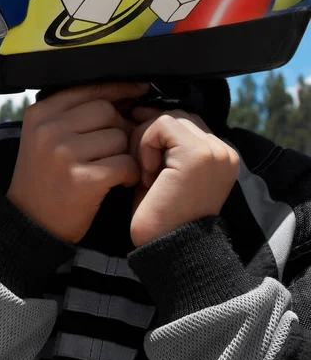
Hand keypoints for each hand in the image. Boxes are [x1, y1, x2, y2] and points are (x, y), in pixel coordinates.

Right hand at [7, 83, 149, 243]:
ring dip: (124, 153)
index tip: (138, 91)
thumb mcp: (44, 137)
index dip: (118, 90)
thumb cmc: (44, 177)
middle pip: (107, 111)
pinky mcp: (84, 180)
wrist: (31, 222)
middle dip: (119, 128)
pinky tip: (118, 182)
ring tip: (111, 168)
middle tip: (114, 148)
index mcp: (40, 114)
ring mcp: (65, 154)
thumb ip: (73, 114)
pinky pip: (125, 164)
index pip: (89, 88)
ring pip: (119, 137)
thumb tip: (123, 94)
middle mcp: (50, 130)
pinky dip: (129, 174)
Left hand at [129, 108, 239, 247]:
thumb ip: (161, 144)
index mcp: (218, 157)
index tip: (136, 146)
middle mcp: (223, 151)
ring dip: (145, 141)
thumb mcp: (161, 172)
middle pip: (177, 115)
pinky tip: (148, 174)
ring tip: (145, 173)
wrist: (167, 249)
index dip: (155, 130)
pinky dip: (146, 145)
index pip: (184, 121)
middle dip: (148, 134)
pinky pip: (162, 125)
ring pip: (168, 117)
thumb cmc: (159, 216)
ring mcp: (214, 151)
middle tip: (140, 166)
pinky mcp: (199, 154)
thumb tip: (140, 111)